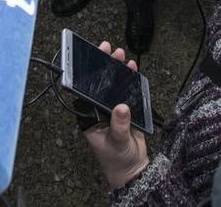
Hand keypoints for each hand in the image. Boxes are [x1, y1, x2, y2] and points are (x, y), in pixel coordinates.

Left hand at [80, 42, 150, 189]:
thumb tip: (121, 108)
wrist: (134, 170)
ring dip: (117, 70)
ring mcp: (113, 109)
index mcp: (90, 118)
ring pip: (113, 85)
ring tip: (121, 56)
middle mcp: (99, 111)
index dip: (87, 75)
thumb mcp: (116, 143)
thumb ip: (119, 126)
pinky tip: (132, 69)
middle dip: (103, 66)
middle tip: (108, 50)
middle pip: (100, 84)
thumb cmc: (118, 160)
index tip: (89, 59)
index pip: (86, 92)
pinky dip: (130, 79)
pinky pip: (127, 91)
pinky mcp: (127, 110)